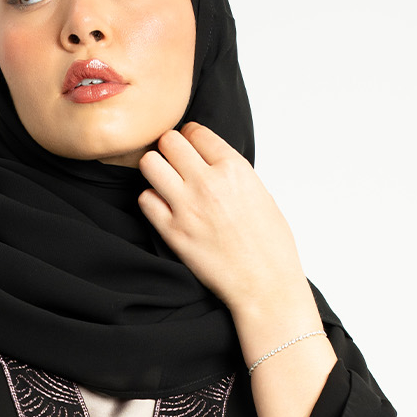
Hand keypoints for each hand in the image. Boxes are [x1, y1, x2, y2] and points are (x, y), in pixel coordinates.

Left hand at [136, 122, 311, 321]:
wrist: (265, 285)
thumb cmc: (270, 246)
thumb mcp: (262, 194)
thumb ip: (233, 174)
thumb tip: (212, 163)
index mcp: (235, 169)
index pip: (196, 131)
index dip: (191, 139)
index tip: (191, 149)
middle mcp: (208, 182)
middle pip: (169, 141)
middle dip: (170, 150)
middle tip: (175, 165)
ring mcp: (187, 207)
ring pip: (150, 164)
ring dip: (156, 170)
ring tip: (165, 184)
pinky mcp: (173, 232)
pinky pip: (145, 199)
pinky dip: (151, 200)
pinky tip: (164, 209)